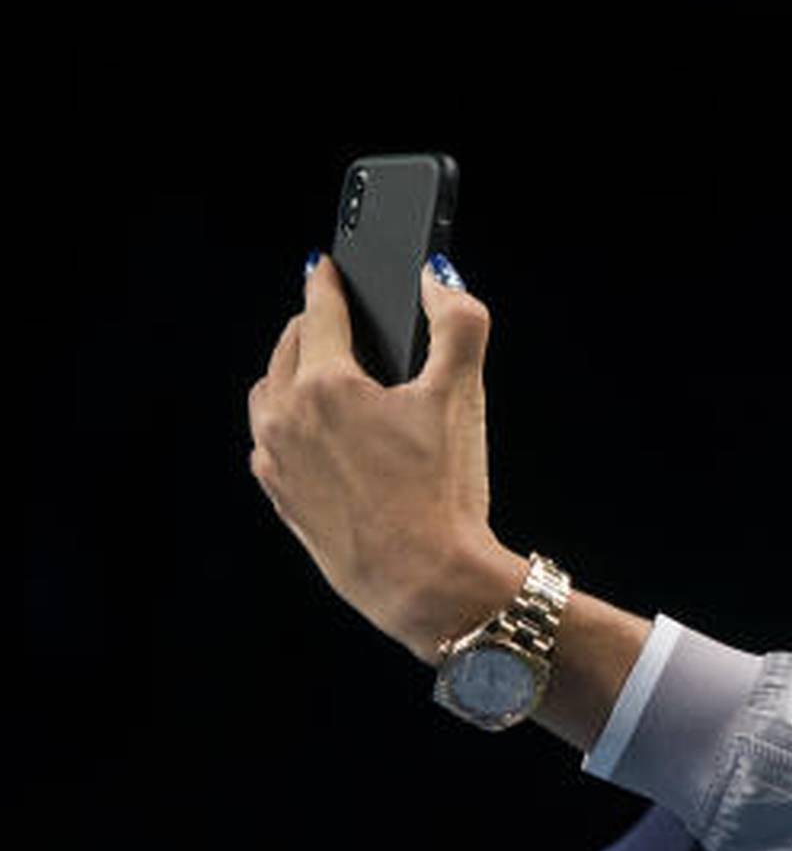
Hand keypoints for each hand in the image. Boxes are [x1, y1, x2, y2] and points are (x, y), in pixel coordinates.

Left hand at [248, 257, 523, 661]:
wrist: (427, 582)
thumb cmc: (445, 494)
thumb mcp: (463, 396)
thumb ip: (459, 323)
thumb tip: (438, 280)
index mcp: (327, 383)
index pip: (318, 311)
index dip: (327, 282)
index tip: (325, 267)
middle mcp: (287, 416)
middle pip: (286, 348)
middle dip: (309, 325)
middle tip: (332, 317)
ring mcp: (276, 460)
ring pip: (268, 393)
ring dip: (290, 372)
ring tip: (319, 371)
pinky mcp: (279, 496)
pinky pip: (268, 441)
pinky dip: (286, 421)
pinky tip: (317, 431)